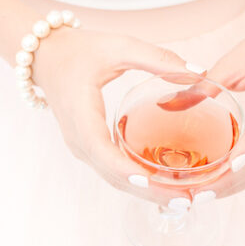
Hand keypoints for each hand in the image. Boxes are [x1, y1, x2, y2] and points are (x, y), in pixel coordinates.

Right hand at [29, 24, 204, 204]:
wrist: (45, 57)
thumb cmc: (78, 50)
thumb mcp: (118, 46)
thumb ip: (157, 58)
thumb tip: (199, 71)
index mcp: (82, 117)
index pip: (104, 153)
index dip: (128, 170)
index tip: (155, 182)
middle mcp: (79, 140)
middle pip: (114, 176)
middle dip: (148, 192)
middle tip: (185, 199)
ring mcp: (82, 147)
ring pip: (114, 179)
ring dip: (146, 192)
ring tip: (181, 197)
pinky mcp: (88, 148)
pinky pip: (113, 171)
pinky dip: (137, 181)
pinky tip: (164, 184)